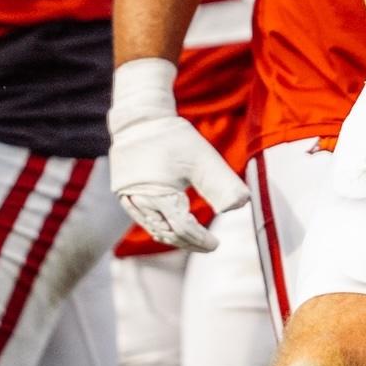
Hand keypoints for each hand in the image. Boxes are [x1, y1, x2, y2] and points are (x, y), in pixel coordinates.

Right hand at [106, 57, 247, 252]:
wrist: (138, 119)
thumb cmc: (172, 137)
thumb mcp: (202, 158)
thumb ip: (222, 183)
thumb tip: (240, 205)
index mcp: (158, 196)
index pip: (182, 229)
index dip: (200, 239)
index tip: (216, 243)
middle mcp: (139, 203)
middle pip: (167, 234)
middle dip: (190, 243)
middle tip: (209, 246)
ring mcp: (129, 200)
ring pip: (154, 229)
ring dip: (176, 238)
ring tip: (195, 239)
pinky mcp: (124, 195)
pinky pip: (144, 220)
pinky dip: (162, 227)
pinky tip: (175, 226)